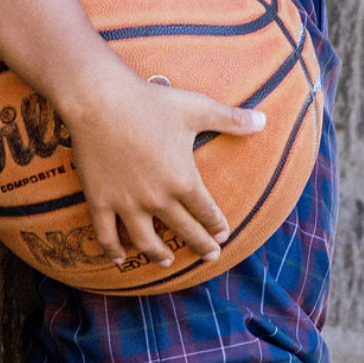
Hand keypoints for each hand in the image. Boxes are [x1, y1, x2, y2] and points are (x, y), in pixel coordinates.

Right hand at [63, 58, 266, 267]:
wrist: (100, 100)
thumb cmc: (150, 102)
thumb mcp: (197, 108)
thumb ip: (231, 119)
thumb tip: (264, 121)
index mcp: (183, 180)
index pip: (206, 211)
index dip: (216, 225)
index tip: (223, 234)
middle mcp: (157, 199)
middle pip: (183, 230)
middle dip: (200, 245)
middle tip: (210, 256)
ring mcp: (126, 203)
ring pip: (146, 241)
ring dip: (159, 254)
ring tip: (167, 262)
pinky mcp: (100, 201)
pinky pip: (106, 235)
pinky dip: (113, 250)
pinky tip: (120, 259)